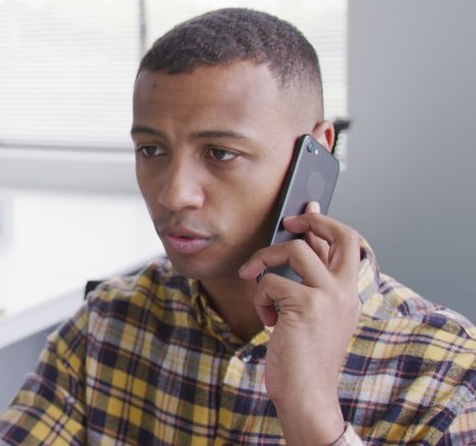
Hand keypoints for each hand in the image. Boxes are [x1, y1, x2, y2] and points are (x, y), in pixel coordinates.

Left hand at [237, 202, 361, 444]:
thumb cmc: (302, 358)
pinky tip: (268, 320)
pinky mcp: (306, 305)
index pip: (348, 242)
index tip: (306, 211)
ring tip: (255, 282)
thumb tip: (292, 249)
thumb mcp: (310, 315)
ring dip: (264, 261)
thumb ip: (307, 284)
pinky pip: (270, 281)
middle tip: (286, 223)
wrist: (306, 394)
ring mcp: (329, 296)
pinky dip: (260, 297)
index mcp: (349, 293)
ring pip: (293, 249)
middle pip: (339, 233)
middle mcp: (345, 290)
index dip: (325, 222)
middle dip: (308, 221)